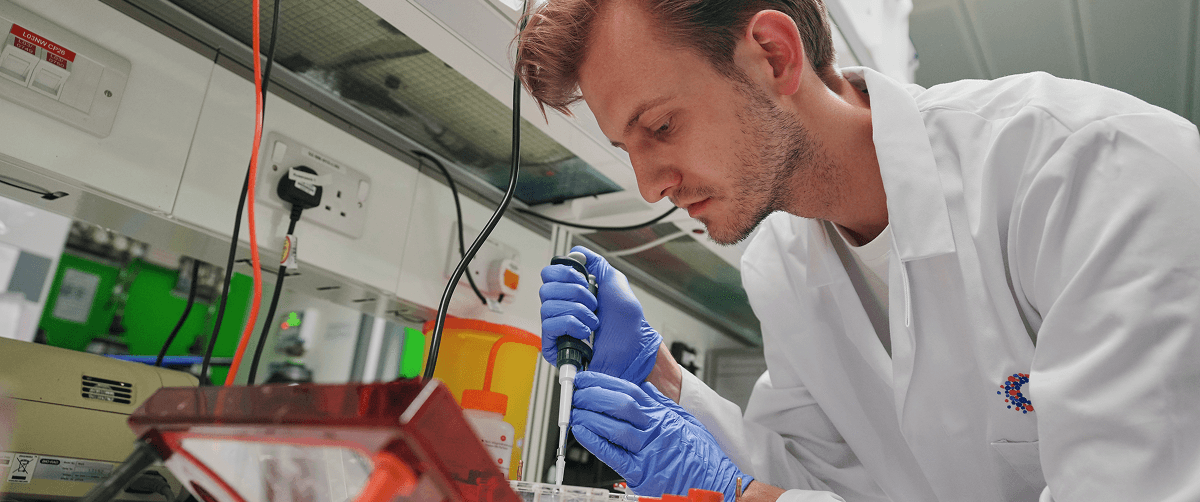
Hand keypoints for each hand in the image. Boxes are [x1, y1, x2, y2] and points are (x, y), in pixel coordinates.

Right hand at [539, 246, 661, 382]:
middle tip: (592, 303)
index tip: (584, 281)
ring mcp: (557, 328)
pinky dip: (571, 325)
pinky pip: (549, 326)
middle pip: (546, 288)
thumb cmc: (627, 325)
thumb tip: (577, 252)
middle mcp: (562, 308)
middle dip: (574, 292)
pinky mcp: (555, 346)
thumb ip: (597, 264)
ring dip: (577, 310)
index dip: (565, 274)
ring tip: (593, 321)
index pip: (549, 274)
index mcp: (572, 293)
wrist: (633, 351)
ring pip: (547, 306)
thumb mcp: (615, 283)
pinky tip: (584, 332)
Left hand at [570, 372, 751, 499]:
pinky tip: (582, 432)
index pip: (630, 391)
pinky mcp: (643, 473)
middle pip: (620, 404)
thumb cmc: (703, 456)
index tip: (588, 379)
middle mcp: (656, 429)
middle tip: (576, 392)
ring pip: (615, 426)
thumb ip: (663, 404)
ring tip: (574, 410)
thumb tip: (646, 388)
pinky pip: (615, 455)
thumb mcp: (686, 421)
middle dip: (594, 395)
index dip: (605, 382)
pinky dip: (596, 442)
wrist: (716, 483)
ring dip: (590, 416)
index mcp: (664, 415)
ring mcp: (649, 450)